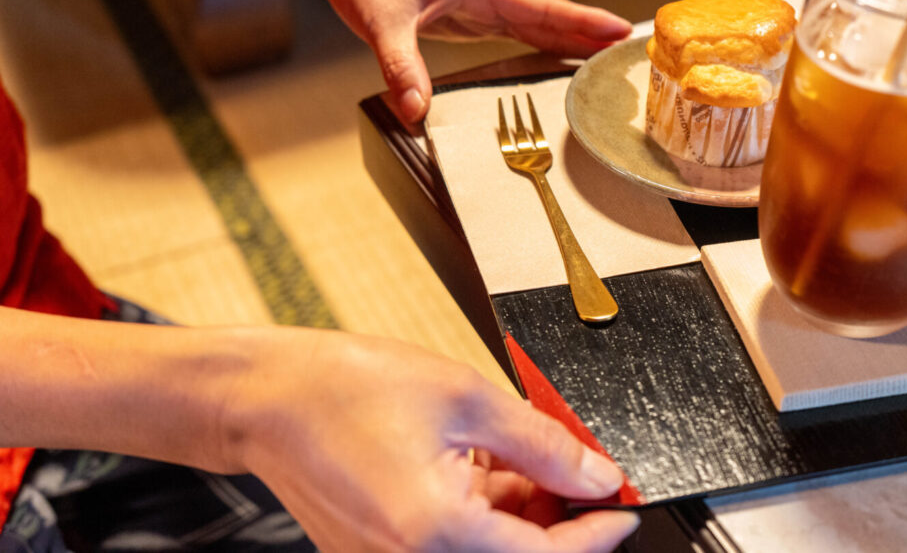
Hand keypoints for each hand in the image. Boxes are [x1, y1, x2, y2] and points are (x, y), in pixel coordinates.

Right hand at [225, 328, 639, 551]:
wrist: (268, 395)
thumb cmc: (347, 386)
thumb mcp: (467, 397)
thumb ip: (544, 444)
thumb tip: (598, 475)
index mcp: (438, 531)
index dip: (598, 532)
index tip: (623, 506)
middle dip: (554, 513)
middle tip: (568, 460)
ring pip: (484, 547)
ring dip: (514, 506)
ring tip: (510, 446)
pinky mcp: (378, 551)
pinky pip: (450, 540)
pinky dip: (476, 507)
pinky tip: (475, 459)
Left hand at [311, 0, 632, 123]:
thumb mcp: (380, 24)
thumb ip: (401, 69)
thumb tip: (416, 113)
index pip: (541, 6)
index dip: (583, 21)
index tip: (621, 31)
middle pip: (551, 15)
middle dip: (591, 33)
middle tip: (633, 53)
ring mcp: (479, 4)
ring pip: (538, 23)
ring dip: (572, 40)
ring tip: (610, 60)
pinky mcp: (469, 16)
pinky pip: (518, 31)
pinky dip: (544, 44)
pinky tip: (560, 59)